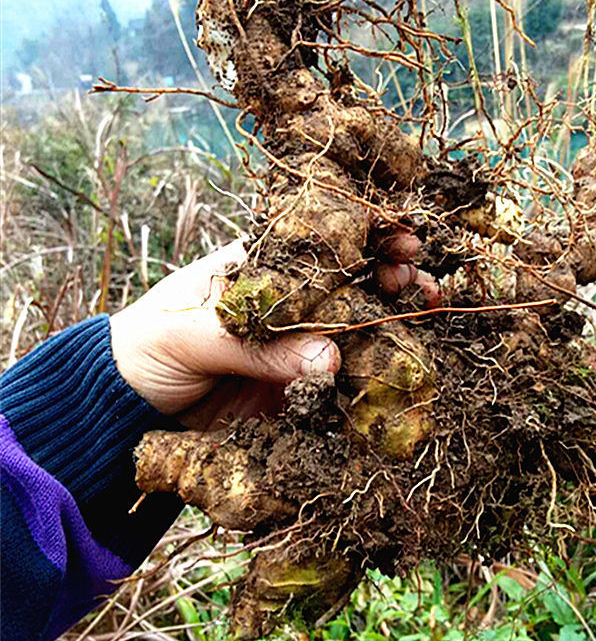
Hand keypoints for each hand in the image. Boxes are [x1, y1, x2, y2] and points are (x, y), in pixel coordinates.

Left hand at [110, 236, 435, 430]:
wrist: (125, 406)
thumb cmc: (149, 345)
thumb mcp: (194, 334)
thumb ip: (260, 346)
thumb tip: (331, 355)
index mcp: (262, 267)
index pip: (321, 242)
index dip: (365, 235)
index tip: (403, 239)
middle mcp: (288, 301)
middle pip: (350, 280)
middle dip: (391, 273)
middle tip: (417, 282)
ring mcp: (294, 343)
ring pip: (354, 327)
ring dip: (392, 320)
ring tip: (424, 314)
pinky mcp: (296, 386)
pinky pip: (340, 378)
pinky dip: (370, 374)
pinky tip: (398, 368)